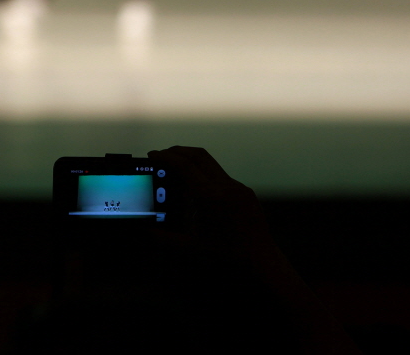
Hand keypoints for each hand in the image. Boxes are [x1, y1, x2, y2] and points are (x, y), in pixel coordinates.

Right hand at [148, 147, 361, 354]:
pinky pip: (221, 176)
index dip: (166, 157)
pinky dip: (205, 174)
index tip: (152, 155)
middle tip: (162, 155)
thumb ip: (167, 239)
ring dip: (192, 161)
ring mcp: (238, 187)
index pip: (185, 166)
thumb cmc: (227, 256)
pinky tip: (198, 188)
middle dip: (177, 151)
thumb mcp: (193, 248)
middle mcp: (226, 186)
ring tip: (176, 169)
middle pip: (198, 155)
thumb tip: (147, 232)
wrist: (262, 259)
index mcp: (211, 197)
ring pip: (211, 163)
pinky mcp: (245, 191)